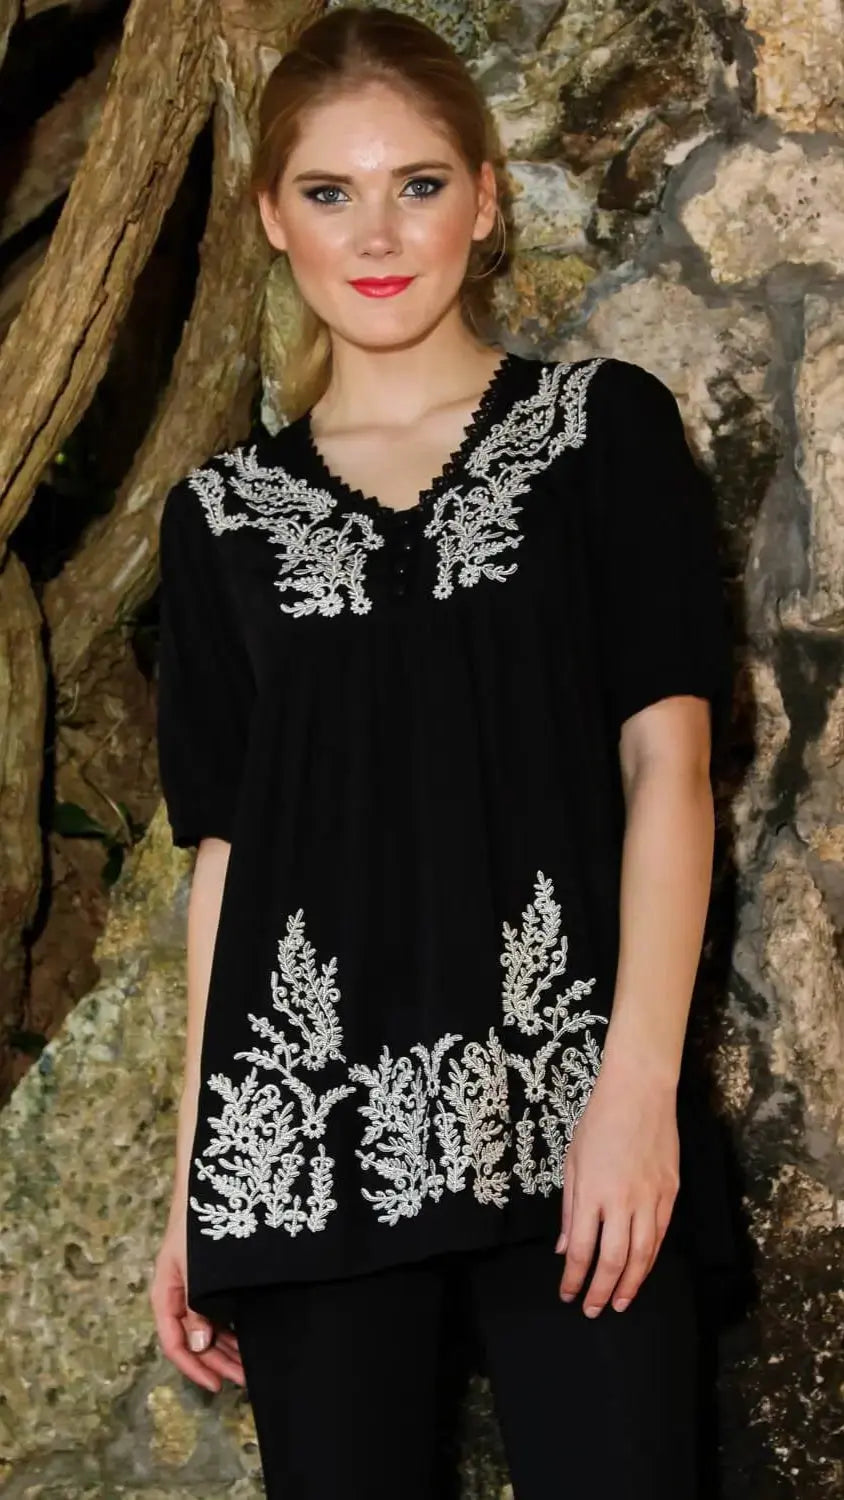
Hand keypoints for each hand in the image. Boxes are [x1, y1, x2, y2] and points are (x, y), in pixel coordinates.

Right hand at [150, 1211, 244, 1390]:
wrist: (207, 1186)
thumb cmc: (197, 1224)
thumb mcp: (193, 1266)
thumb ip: (196, 1304)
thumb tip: (199, 1344)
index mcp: (167, 1294)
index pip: (174, 1342)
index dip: (194, 1367)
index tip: (216, 1385)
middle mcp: (180, 1296)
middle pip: (195, 1341)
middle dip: (218, 1363)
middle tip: (244, 1380)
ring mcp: (196, 1289)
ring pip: (208, 1330)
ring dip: (227, 1350)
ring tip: (250, 1366)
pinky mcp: (213, 1281)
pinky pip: (219, 1314)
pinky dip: (232, 1330)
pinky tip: (249, 1340)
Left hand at [555, 1056, 679, 1316]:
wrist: (640, 1094)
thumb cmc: (599, 1122)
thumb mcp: (573, 1161)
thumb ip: (570, 1208)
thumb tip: (565, 1248)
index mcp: (592, 1193)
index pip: (582, 1250)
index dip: (574, 1279)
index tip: (568, 1295)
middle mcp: (622, 1202)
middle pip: (613, 1261)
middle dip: (601, 1291)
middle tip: (593, 1310)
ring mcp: (650, 1199)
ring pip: (642, 1255)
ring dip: (630, 1284)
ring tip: (620, 1303)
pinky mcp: (671, 1193)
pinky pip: (660, 1236)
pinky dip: (650, 1259)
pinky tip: (641, 1271)